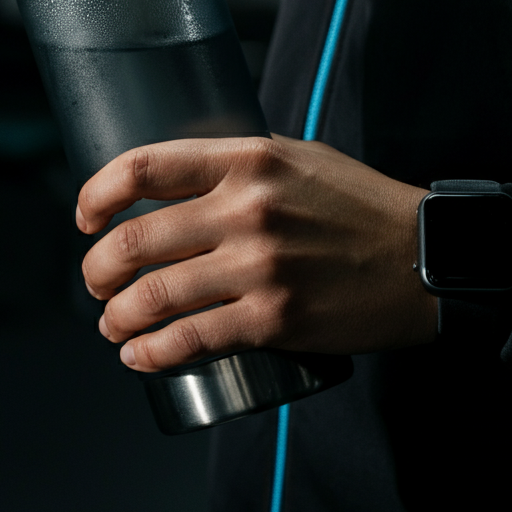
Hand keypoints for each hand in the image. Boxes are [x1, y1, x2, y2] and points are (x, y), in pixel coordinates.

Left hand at [77, 135, 437, 371]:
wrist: (425, 257)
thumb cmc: (357, 203)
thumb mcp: (296, 157)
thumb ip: (235, 165)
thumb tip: (175, 181)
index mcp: (247, 159)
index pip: (144, 166)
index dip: (98, 193)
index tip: (86, 216)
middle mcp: (248, 209)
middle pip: (137, 238)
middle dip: (98, 268)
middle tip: (94, 281)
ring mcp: (261, 266)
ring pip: (156, 294)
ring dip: (117, 315)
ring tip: (111, 323)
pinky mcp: (276, 319)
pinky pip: (193, 339)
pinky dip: (152, 351)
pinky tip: (138, 355)